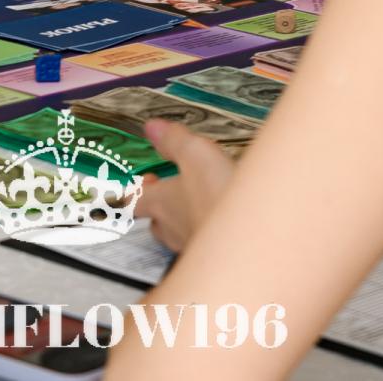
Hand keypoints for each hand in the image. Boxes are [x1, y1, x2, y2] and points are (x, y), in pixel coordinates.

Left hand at [134, 118, 238, 252]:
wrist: (250, 240)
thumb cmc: (219, 198)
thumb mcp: (196, 154)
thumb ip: (174, 140)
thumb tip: (152, 128)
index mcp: (161, 202)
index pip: (134, 199)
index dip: (132, 191)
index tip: (136, 184)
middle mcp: (172, 228)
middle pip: (155, 222)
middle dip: (158, 208)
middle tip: (167, 192)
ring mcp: (193, 245)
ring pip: (178, 235)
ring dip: (182, 221)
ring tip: (195, 206)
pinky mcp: (215, 254)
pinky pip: (203, 243)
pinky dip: (207, 231)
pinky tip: (221, 223)